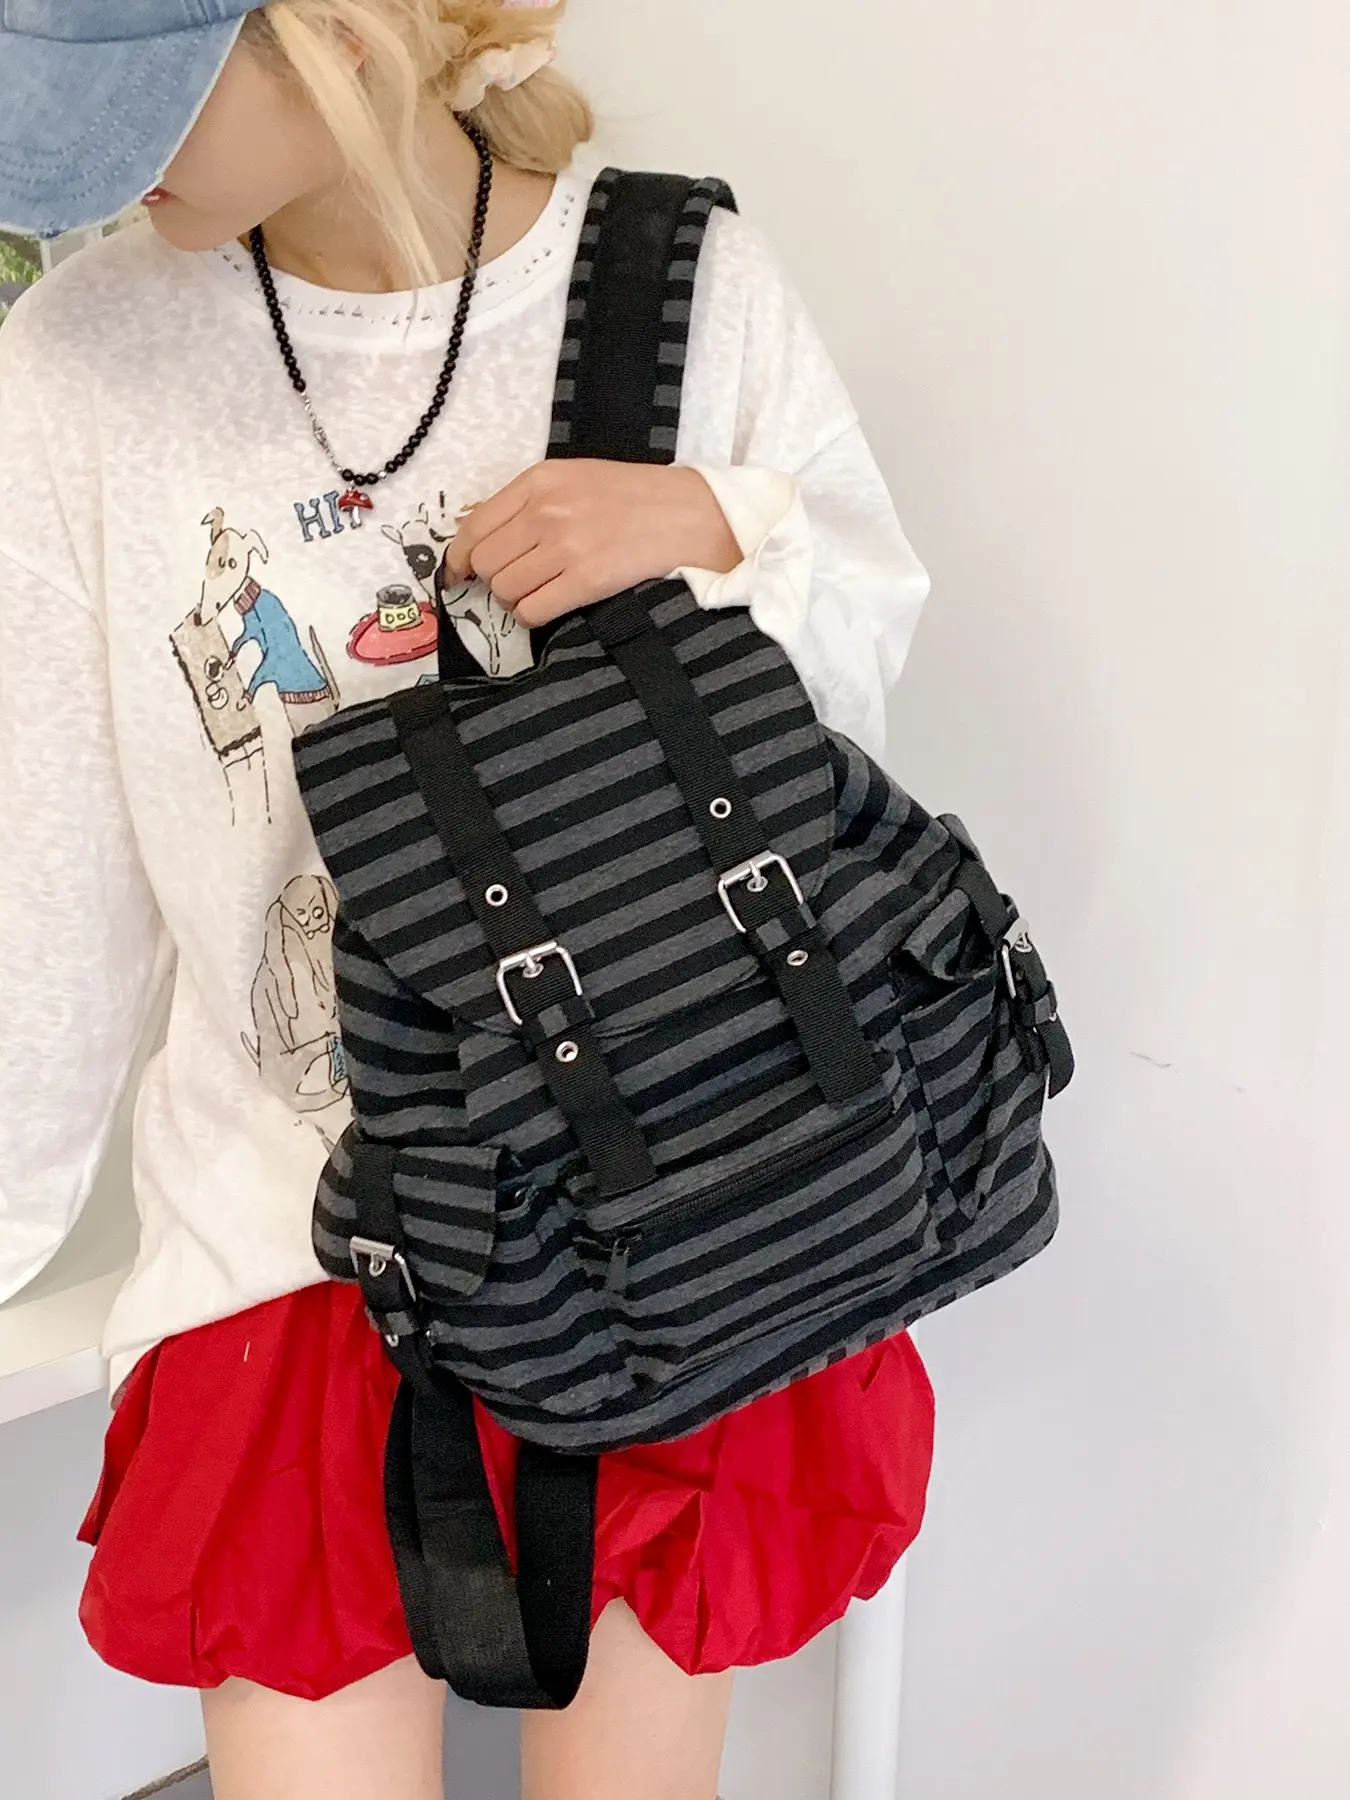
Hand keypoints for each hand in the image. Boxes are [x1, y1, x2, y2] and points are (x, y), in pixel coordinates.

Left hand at [441, 462, 740, 627]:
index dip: (459, 559)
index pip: (473, 527)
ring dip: (516, 600)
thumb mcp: (572, 479)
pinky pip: (533, 611)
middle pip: (486, 564)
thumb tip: (477, 538)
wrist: (685, 514)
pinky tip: (552, 604)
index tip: (459, 575)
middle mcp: (545, 511)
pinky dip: (534, 615)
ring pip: (506, 591)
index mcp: (538, 481)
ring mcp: (565, 547)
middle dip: (495, 580)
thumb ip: (526, 502)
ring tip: (541, 591)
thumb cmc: (630, 497)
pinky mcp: (585, 581)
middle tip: (518, 581)